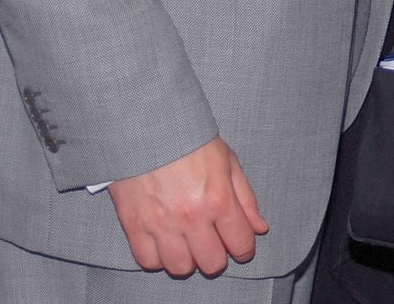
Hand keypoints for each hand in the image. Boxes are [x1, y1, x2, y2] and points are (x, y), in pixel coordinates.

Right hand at [107, 137, 267, 276]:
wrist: (146, 126)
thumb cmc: (190, 140)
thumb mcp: (228, 162)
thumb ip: (245, 199)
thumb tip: (259, 228)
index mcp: (219, 198)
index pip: (240, 243)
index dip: (245, 250)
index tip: (241, 248)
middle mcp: (191, 216)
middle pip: (212, 263)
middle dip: (218, 257)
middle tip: (214, 245)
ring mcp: (161, 223)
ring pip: (180, 268)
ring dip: (188, 261)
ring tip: (188, 245)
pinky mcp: (134, 225)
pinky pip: (148, 261)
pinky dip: (157, 258)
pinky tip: (164, 243)